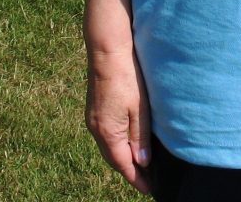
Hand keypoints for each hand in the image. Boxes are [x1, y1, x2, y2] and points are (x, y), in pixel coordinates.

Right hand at [86, 45, 153, 194]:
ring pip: (108, 147)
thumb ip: (140, 137)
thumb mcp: (139, 109)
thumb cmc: (127, 78)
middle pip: (113, 159)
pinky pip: (104, 135)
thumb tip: (141, 162)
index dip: (136, 178)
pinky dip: (115, 143)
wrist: (107, 52)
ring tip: (138, 162)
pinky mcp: (93, 110)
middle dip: (128, 170)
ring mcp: (92, 119)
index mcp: (108, 133)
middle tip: (145, 179)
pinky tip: (125, 140)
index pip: (123, 165)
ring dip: (121, 156)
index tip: (149, 188)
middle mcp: (96, 130)